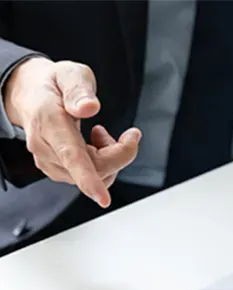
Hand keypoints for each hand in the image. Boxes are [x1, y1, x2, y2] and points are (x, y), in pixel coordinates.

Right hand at [3, 57, 140, 207]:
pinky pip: (90, 177)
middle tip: (128, 134)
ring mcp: (49, 162)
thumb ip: (80, 90)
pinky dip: (101, 162)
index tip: (103, 198)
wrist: (30, 94)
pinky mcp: (56, 170)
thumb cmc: (54, 84)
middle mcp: (46, 147)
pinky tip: (93, 143)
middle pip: (95, 168)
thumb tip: (89, 107)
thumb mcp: (70, 74)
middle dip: (120, 154)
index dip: (88, 178)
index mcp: (49, 122)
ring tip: (100, 133)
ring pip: (96, 175)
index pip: (71, 155)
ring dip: (110, 156)